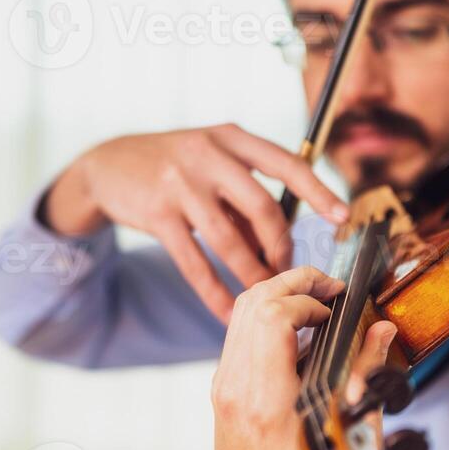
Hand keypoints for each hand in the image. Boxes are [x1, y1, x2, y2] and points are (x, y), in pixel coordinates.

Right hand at [43, 124, 349, 321]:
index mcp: (231, 138)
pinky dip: (214, 292)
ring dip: (251, 275)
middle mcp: (208, 155)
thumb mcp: (210, 162)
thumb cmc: (171, 165)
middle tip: (288, 274)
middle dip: (281, 248)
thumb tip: (279, 243)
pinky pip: (194, 263)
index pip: (287, 163)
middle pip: (262, 208)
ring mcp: (180, 184)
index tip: (343, 218)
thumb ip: (243, 196)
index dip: (318, 192)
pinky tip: (227, 311)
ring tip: (262, 296)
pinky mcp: (157, 214)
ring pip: (229, 241)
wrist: (106, 164)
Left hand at [211, 266, 397, 449]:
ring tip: (319, 305)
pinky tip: (300, 335)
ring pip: (239, 319)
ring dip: (278, 299)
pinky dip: (266, 323)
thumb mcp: (357, 445)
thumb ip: (368, 379)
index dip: (308, 294)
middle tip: (331, 285)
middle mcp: (236, 395)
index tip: (341, 301)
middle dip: (292, 282)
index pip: (272, 316)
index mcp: (268, 406)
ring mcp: (223, 396)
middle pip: (250, 304)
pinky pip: (239, 342)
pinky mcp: (222, 401)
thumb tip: (383, 329)